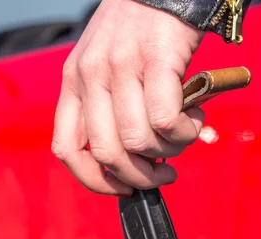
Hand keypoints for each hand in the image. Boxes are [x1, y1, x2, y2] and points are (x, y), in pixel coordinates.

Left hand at [52, 0, 204, 195]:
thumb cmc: (139, 30)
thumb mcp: (105, 65)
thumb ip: (107, 106)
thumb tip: (132, 157)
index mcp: (74, 82)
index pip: (66, 148)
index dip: (94, 180)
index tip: (121, 187)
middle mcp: (91, 76)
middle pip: (106, 153)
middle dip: (139, 177)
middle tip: (163, 173)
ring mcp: (121, 68)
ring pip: (138, 141)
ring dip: (169, 152)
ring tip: (184, 137)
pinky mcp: (156, 61)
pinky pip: (165, 120)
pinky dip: (184, 132)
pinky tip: (194, 120)